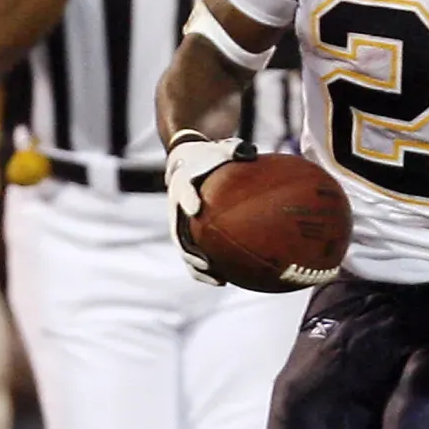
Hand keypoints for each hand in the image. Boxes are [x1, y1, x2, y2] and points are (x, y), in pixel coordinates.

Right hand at [165, 133, 253, 284]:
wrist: (185, 159)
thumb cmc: (208, 155)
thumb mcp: (219, 148)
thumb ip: (233, 148)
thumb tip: (251, 152)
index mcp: (182, 183)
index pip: (183, 191)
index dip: (188, 200)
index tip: (196, 209)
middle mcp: (176, 206)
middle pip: (178, 232)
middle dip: (190, 250)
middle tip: (206, 262)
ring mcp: (179, 222)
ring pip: (184, 249)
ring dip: (198, 267)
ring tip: (218, 280)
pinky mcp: (186, 232)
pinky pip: (194, 253)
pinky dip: (205, 269)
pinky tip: (224, 280)